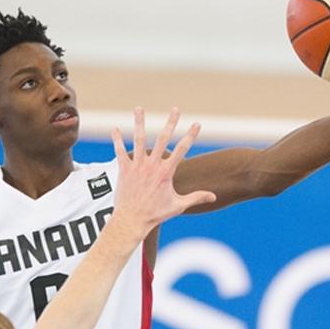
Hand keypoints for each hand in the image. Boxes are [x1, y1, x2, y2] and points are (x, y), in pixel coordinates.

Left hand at [109, 107, 215, 240]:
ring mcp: (137, 166)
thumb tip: (213, 196)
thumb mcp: (178, 206)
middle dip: (170, 123)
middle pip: (163, 139)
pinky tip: (116, 128)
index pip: (182, 150)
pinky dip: (117, 140)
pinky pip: (120, 151)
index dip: (191, 136)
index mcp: (166, 173)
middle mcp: (151, 166)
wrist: (132, 220)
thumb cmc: (155, 214)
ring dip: (139, 122)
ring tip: (139, 108)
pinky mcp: (124, 169)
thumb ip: (196, 197)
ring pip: (138, 139)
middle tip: (175, 109)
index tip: (197, 124)